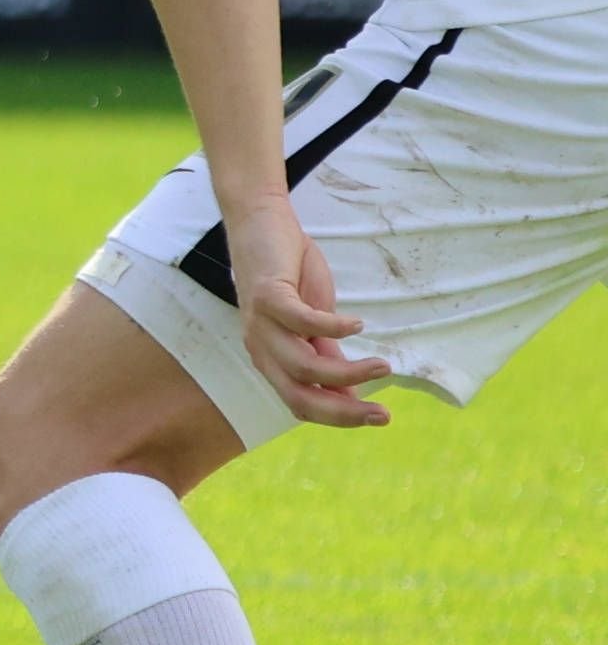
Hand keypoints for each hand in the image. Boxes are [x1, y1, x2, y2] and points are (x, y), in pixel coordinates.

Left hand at [223, 194, 393, 427]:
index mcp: (271, 361)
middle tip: (384, 414)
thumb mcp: (311, 325)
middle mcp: (261, 348)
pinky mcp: (267, 295)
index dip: (338, 417)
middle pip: (298, 396)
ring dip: (348, 372)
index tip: (380, 419)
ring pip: (302, 366)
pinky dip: (332, 328)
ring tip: (383, 365)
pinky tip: (358, 326)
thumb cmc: (289, 278)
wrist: (261, 226)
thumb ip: (327, 356)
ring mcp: (261, 323)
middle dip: (343, 412)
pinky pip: (300, 321)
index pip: (301, 404)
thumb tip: (352, 395)